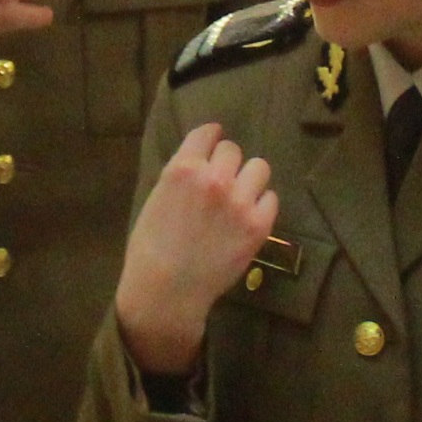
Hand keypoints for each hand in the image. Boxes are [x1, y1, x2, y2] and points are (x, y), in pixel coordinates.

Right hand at [112, 121, 276, 379]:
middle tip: (221, 181)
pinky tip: (247, 217)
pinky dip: (260, 204)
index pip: (207, 133)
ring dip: (248, 178)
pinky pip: (271, 198)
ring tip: (240, 195)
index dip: (211, 137)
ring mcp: (239, 201)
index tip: (213, 143)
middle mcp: (214, 178)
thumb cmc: (151, 246)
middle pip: (233, 150)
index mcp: (182, 169)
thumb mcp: (157, 197)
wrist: (167, 289)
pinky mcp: (258, 225)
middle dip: (227, 163)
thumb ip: (181, 175)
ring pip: (259, 167)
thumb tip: (202, 162)